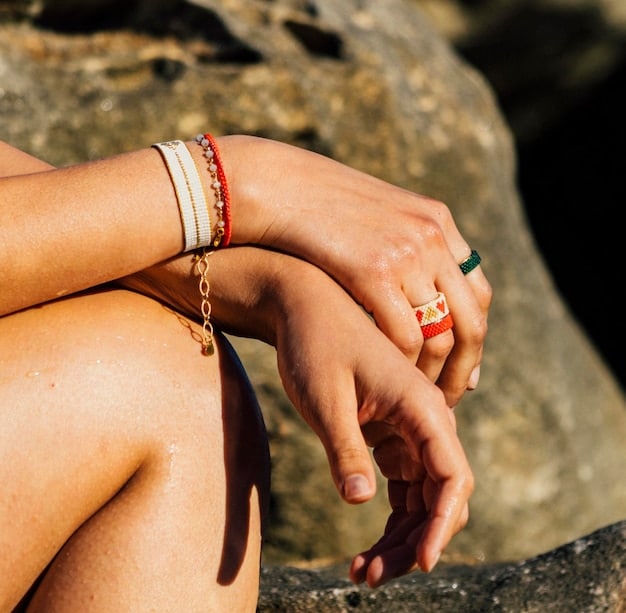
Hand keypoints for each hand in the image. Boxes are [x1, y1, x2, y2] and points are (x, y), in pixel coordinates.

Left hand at [121, 247, 473, 583]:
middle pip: (440, 494)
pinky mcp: (391, 433)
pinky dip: (390, 516)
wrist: (303, 307)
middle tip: (371, 576)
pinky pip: (402, 485)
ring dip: (401, 535)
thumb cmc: (313, 344)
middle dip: (415, 540)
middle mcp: (425, 417)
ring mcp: (410, 426)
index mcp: (420, 404)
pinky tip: (365, 545)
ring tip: (363, 571)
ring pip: (422, 496)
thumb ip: (345, 450)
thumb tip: (362, 501)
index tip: (418, 563)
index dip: (442, 524)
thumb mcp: (324, 399)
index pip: (451, 474)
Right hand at [219, 135, 491, 406]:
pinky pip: (403, 335)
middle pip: (471, 321)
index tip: (460, 371)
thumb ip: (403, 251)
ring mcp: (406, 254)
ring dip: (431, 376)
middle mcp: (432, 238)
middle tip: (448, 400)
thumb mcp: (375, 219)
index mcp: (437, 223)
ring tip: (414, 398)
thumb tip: (418, 294)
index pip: (478, 294)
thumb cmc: (319, 207)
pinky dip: (400, 366)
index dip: (472, 339)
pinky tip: (385, 379)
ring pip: (440, 335)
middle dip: (463, 369)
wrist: (278, 185)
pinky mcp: (373, 271)